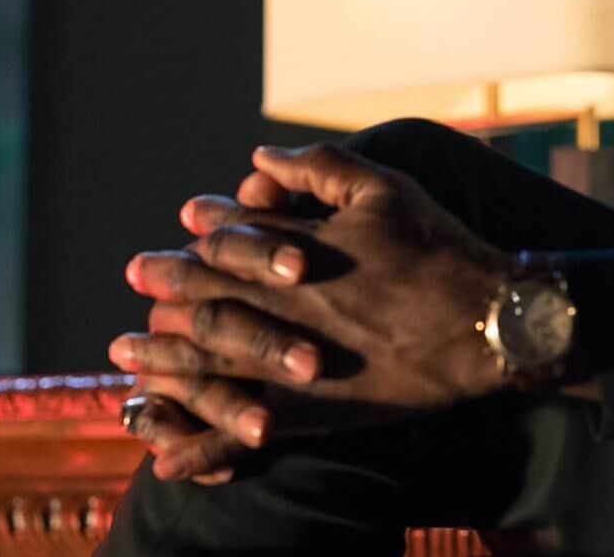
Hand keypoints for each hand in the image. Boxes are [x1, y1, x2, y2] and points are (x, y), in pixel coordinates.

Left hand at [112, 143, 515, 473]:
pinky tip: (167, 455)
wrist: (487, 322)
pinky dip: (202, 443)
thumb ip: (320, 168)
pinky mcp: (312, 406)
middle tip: (137, 276)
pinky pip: (242, 426)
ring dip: (161, 356)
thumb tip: (259, 158)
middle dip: (165, 284)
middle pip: (204, 295)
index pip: (231, 236)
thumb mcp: (386, 188)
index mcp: (299, 251)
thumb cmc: (441, 248)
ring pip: (207, 359)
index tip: (186, 221)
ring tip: (126, 355)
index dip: (205, 226)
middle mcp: (284, 304)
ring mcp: (292, 357)